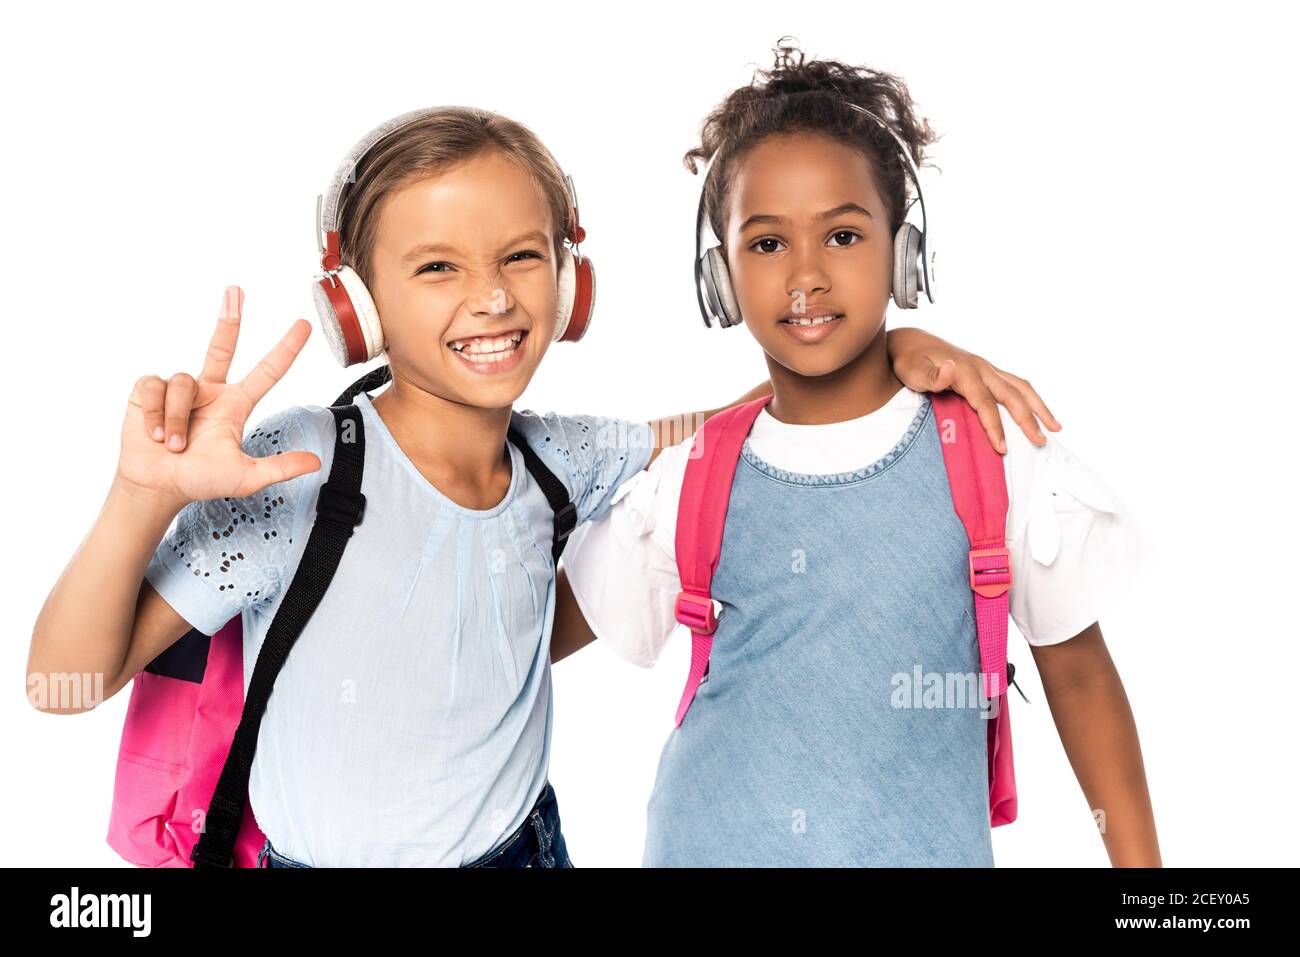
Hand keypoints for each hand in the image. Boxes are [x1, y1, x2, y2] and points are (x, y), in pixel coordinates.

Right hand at [116, 285, 320, 508]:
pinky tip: (155, 433)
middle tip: (236, 290)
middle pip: (223, 345)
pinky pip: (154, 388)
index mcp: (236, 405)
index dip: (286, 349)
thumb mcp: (245, 477)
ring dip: (177, 420)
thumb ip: (279, 468)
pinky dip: (156, 415)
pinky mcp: (150, 390)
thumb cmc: (199, 480)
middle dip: (230, 318)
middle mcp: (210, 390)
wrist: (158, 487)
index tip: (304, 325)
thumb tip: (315, 462)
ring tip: (174, 445)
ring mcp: (180, 388)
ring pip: (183, 382)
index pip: (268, 371)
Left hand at [885, 326, 1060, 453]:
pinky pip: (1015, 385)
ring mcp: (986, 368)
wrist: (910, 342)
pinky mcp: (987, 371)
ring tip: (1056, 428)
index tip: (1002, 448)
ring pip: (1020, 387)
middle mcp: (981, 368)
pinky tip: (1037, 412)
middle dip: (1028, 420)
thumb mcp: (913, 370)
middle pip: (1012, 395)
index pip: (985, 404)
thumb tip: (950, 369)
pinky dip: (1029, 398)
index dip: (994, 426)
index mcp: (965, 372)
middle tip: (1041, 442)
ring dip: (1039, 407)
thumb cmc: (909, 362)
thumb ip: (932, 375)